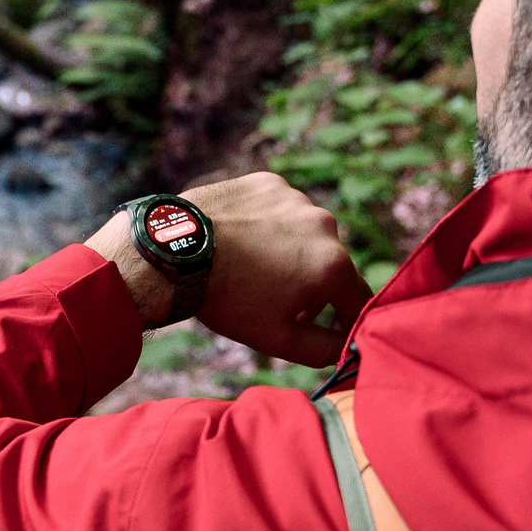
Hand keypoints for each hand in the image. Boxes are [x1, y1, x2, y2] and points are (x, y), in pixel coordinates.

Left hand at [87, 172, 372, 367]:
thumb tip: (348, 345)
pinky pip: (280, 210)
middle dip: (313, 287)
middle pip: (331, 265)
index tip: (325, 330)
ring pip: (306, 234)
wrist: (173, 252)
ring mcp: (296, 198)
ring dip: (292, 252)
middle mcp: (324, 224)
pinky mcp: (269, 182)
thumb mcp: (279, 339)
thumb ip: (325, 349)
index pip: (358, 300)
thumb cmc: (227, 299)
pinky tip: (242, 241)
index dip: (344, 321)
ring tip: (253, 270)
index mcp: (333, 264)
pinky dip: (269, 225)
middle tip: (275, 302)